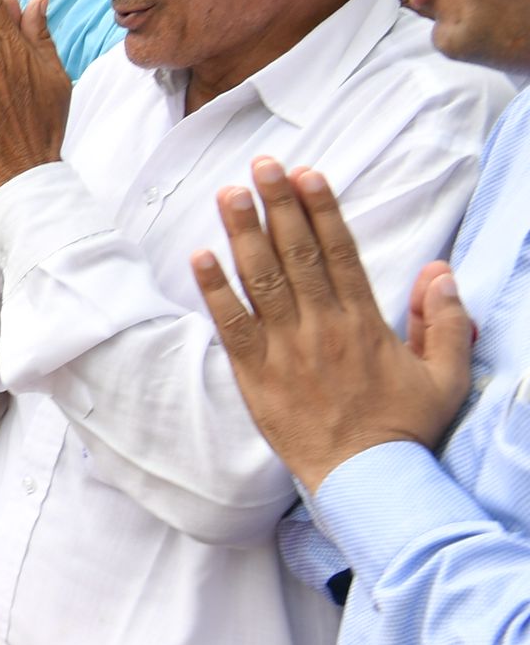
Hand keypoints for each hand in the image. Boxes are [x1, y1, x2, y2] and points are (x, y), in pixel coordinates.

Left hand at [191, 157, 470, 493]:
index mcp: (365, 323)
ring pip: (262, 281)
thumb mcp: (445, 375)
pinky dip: (215, 291)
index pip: (340, 253)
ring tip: (230, 193)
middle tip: (263, 165)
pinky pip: (231, 326)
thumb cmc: (404, 427)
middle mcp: (323, 328)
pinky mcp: (256, 375)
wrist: (367, 480)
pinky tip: (199, 257)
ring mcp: (286, 350)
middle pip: (297, 254)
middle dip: (279, 205)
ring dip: (243, 233)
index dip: (322, 210)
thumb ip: (444, 321)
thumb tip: (441, 271)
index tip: (308, 174)